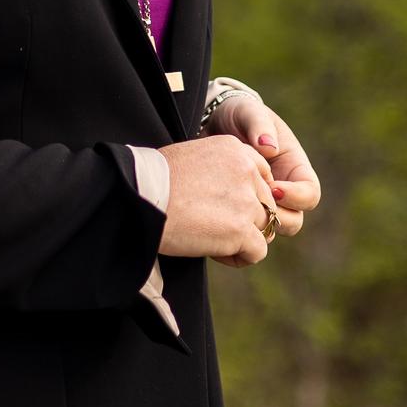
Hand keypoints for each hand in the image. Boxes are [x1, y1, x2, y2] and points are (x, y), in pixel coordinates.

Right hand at [155, 135, 278, 266]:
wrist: (141, 198)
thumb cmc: (155, 180)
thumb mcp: (192, 157)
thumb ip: (219, 169)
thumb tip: (227, 192)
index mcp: (234, 149)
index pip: (262, 175)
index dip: (249, 195)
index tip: (226, 206)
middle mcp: (246, 170)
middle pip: (265, 203)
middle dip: (247, 219)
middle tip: (215, 227)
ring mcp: (246, 200)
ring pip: (265, 227)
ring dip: (243, 239)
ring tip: (213, 241)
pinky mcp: (240, 229)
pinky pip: (258, 251)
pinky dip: (240, 257)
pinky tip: (217, 253)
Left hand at [212, 96, 320, 238]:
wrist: (210, 122)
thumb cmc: (238, 114)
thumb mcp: (249, 112)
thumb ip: (259, 124)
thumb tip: (270, 147)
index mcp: (294, 167)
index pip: (310, 193)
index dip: (297, 196)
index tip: (274, 187)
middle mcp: (283, 189)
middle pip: (294, 220)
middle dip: (278, 218)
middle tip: (255, 205)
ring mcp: (262, 202)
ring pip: (270, 230)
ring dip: (257, 227)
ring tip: (237, 211)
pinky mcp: (241, 210)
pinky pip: (245, 231)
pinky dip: (237, 230)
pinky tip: (221, 217)